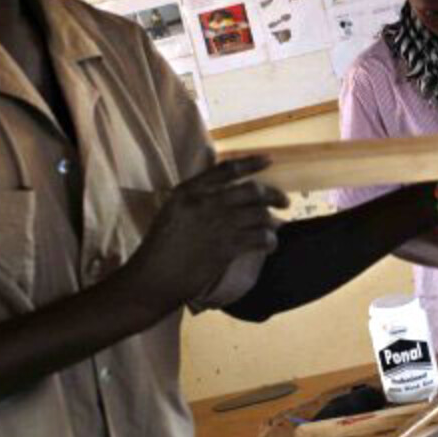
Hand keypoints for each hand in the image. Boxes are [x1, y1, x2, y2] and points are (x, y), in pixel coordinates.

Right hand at [121, 156, 286, 304]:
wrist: (154, 276)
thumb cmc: (161, 246)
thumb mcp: (173, 210)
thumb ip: (198, 197)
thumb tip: (230, 194)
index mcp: (189, 190)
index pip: (227, 169)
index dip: (252, 162)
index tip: (269, 160)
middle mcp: (205, 202)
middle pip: (252, 191)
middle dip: (274, 195)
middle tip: (283, 202)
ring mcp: (217, 224)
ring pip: (259, 215)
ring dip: (273, 222)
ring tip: (275, 228)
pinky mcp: (227, 247)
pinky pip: (259, 238)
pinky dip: (270, 240)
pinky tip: (270, 245)